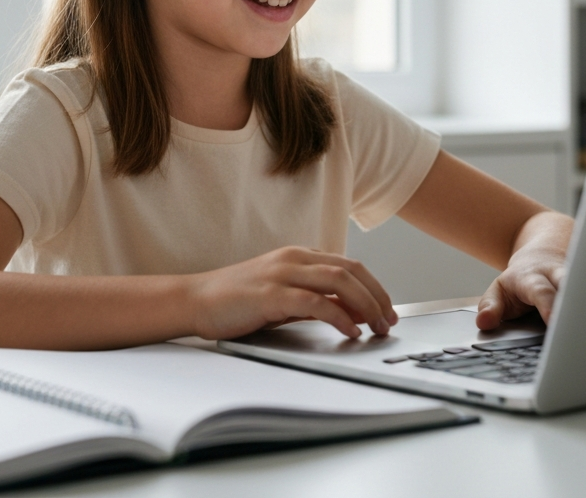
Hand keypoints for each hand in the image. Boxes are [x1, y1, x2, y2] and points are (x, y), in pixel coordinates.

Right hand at [186, 246, 397, 340]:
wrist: (197, 300)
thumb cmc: (238, 300)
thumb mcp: (284, 296)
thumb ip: (316, 300)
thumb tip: (351, 312)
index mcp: (298, 255)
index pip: (349, 265)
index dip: (374, 287)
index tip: (387, 310)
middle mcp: (293, 259)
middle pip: (351, 270)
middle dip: (377, 296)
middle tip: (388, 321)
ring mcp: (282, 274)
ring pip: (338, 281)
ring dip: (365, 305)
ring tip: (375, 327)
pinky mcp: (271, 294)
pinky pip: (315, 303)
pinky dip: (338, 317)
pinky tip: (349, 331)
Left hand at [475, 212, 572, 330]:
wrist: (546, 244)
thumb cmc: (523, 277)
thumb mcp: (501, 289)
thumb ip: (492, 306)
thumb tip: (483, 323)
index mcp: (534, 278)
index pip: (541, 291)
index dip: (549, 304)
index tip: (555, 319)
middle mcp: (560, 274)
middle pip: (574, 282)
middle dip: (583, 297)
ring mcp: (582, 275)